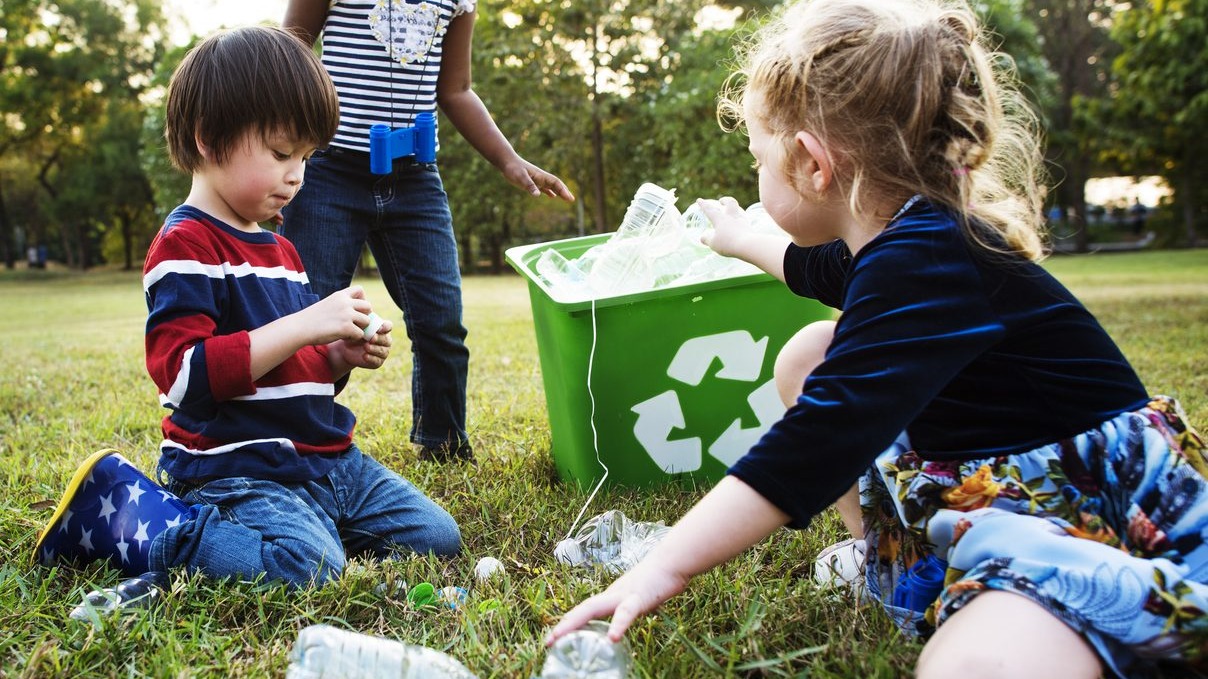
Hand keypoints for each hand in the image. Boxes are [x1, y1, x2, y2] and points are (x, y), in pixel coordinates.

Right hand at [300, 286, 375, 344]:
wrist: (299, 328)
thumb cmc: (311, 319)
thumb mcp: (327, 304)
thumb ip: (340, 305)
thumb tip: (355, 312)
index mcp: (340, 295)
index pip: (360, 290)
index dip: (362, 300)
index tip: (355, 309)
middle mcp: (345, 303)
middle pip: (368, 306)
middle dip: (364, 316)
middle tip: (355, 323)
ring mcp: (347, 315)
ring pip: (367, 321)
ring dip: (360, 328)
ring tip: (349, 332)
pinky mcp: (346, 328)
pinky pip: (360, 334)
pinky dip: (354, 338)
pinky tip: (344, 338)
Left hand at [330, 317, 392, 370]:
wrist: (346, 348)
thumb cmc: (354, 333)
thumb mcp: (356, 327)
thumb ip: (361, 322)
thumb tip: (363, 316)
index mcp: (382, 329)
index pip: (388, 326)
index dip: (386, 327)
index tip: (379, 328)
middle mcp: (385, 340)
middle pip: (386, 339)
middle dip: (379, 339)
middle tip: (371, 338)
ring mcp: (383, 352)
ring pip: (382, 351)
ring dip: (374, 349)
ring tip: (366, 347)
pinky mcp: (378, 362)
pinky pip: (377, 361)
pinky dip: (371, 358)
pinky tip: (365, 356)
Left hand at [502, 158, 574, 201]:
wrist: (506, 161)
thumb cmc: (513, 168)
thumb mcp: (521, 177)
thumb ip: (529, 186)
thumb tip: (538, 195)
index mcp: (541, 176)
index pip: (555, 183)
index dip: (563, 190)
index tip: (569, 198)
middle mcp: (541, 177)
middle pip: (556, 185)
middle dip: (564, 191)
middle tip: (572, 200)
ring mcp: (537, 179)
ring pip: (551, 186)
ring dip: (559, 192)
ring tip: (567, 199)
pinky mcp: (532, 182)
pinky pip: (544, 187)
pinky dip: (550, 192)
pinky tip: (553, 196)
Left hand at [546, 560, 688, 645]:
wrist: (672, 561)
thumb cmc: (657, 581)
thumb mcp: (639, 600)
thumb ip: (628, 611)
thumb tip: (624, 626)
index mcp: (612, 598)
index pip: (585, 612)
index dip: (569, 624)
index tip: (554, 638)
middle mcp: (612, 595)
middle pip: (582, 610)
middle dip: (564, 625)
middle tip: (548, 641)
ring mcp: (624, 595)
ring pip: (594, 608)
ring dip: (575, 622)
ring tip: (560, 636)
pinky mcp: (640, 597)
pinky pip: (626, 612)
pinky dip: (618, 625)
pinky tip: (613, 638)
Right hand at [697, 197, 750, 257]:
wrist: (748, 245)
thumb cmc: (728, 243)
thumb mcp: (713, 243)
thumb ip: (707, 239)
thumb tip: (703, 237)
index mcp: (720, 219)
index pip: (710, 210)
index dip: (703, 205)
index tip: (699, 200)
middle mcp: (731, 217)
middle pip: (730, 203)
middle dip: (725, 200)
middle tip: (721, 201)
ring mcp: (741, 222)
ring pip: (738, 211)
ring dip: (734, 210)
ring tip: (731, 215)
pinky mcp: (749, 228)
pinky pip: (743, 222)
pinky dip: (740, 222)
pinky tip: (739, 227)